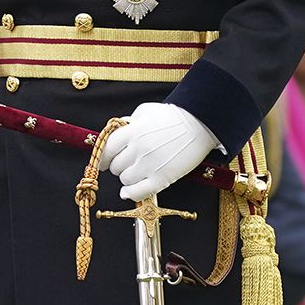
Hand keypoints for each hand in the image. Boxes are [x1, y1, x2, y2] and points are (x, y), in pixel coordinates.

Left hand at [97, 103, 219, 201]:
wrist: (200, 124)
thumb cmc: (174, 116)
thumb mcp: (146, 111)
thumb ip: (129, 122)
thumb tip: (119, 132)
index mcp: (132, 131)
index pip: (106, 149)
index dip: (104, 158)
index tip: (104, 162)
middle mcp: (138, 149)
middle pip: (116, 166)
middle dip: (119, 165)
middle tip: (128, 163)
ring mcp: (149, 165)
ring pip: (125, 179)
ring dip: (128, 177)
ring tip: (137, 171)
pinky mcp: (162, 178)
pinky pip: (138, 192)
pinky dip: (130, 193)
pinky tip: (128, 192)